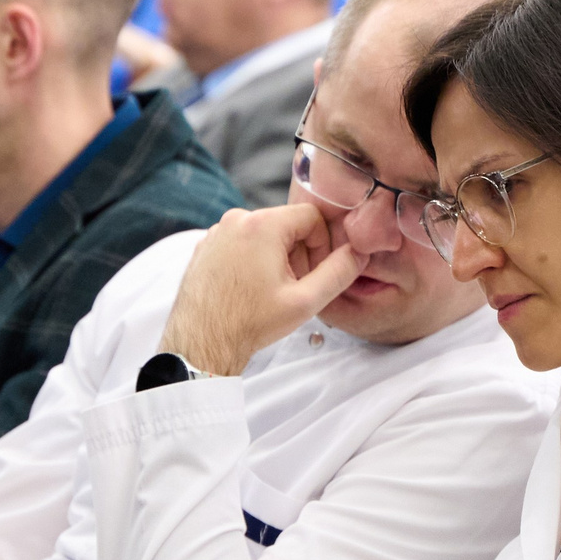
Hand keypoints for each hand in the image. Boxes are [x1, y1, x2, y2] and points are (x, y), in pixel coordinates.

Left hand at [157, 204, 363, 376]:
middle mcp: (236, 219)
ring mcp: (216, 232)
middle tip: (293, 288)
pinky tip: (249, 290)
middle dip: (299, 253)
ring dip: (276, 258)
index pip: (312, 216)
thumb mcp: (306, 301)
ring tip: (270, 292)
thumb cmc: (250, 323)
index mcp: (262, 224)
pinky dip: (252, 261)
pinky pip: (241, 243)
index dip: (322, 245)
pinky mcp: (205, 246)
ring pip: (264, 234)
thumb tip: (359, 252)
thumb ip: (339, 272)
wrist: (201, 343)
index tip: (314, 275)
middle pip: (287, 225)